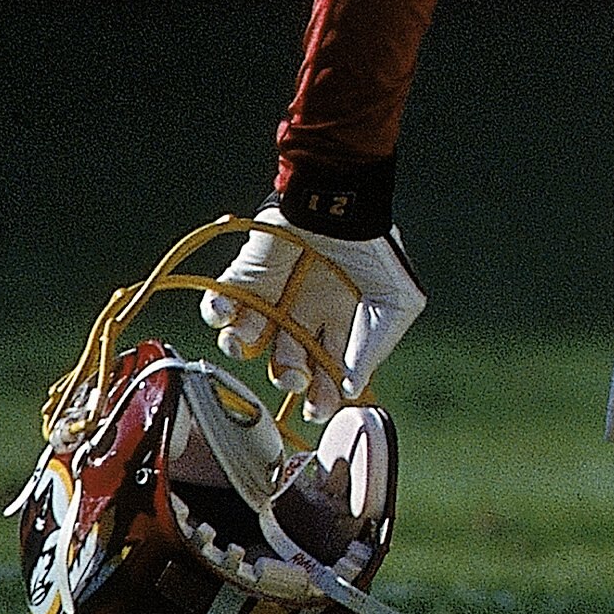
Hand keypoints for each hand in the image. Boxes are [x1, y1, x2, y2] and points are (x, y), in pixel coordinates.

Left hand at [199, 205, 426, 418]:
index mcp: (340, 321)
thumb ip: (375, 345)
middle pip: (287, 363)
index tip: (318, 410)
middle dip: (290, 376)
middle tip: (294, 375)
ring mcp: (273, 297)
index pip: (327, 370)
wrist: (339, 203)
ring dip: (245, 347)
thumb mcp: (396, 300)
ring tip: (252, 337)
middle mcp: (304, 315)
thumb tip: (352, 387)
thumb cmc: (374, 249)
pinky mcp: (244, 278)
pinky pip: (219, 305)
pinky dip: (217, 315)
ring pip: (248, 341)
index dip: (322, 394)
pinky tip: (228, 314)